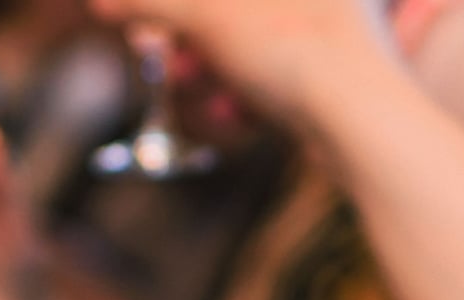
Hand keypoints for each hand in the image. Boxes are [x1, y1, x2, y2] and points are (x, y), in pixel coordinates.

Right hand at [87, 0, 395, 126]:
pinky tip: (240, 115)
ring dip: (216, 71)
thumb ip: (151, 3)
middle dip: (195, 38)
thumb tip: (100, 1)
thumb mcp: (207, 17)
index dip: (176, 12)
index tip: (147, 23)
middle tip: (175, 61)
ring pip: (251, 47)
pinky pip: (275, 79)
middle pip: (232, 13)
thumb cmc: (298, 51)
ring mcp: (333, 37)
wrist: (363, 123)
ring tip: (203, 91)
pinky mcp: (334, 79)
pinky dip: (249, 96)